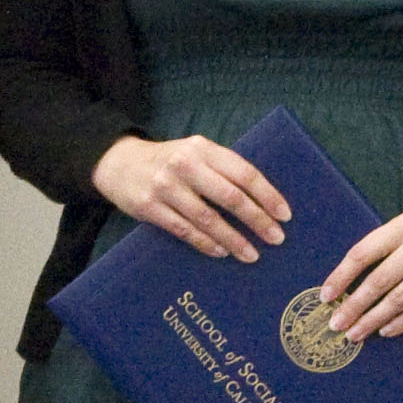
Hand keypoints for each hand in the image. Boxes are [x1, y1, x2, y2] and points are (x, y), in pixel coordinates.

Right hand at [90, 133, 290, 262]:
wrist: (118, 163)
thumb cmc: (169, 162)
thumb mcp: (195, 153)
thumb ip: (222, 169)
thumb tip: (263, 199)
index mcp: (202, 148)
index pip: (243, 172)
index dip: (267, 195)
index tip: (284, 215)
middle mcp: (185, 164)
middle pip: (230, 196)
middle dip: (257, 220)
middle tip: (276, 238)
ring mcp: (165, 186)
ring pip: (208, 218)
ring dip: (233, 239)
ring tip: (252, 254)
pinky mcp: (149, 207)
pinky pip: (184, 230)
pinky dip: (206, 243)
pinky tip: (221, 252)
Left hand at [319, 206, 402, 340]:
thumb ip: (384, 247)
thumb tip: (348, 282)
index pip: (363, 252)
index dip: (342, 276)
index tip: (325, 295)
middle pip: (379, 280)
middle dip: (353, 305)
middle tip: (336, 323)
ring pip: (399, 298)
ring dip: (373, 318)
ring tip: (355, 333)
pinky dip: (401, 322)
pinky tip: (385, 331)